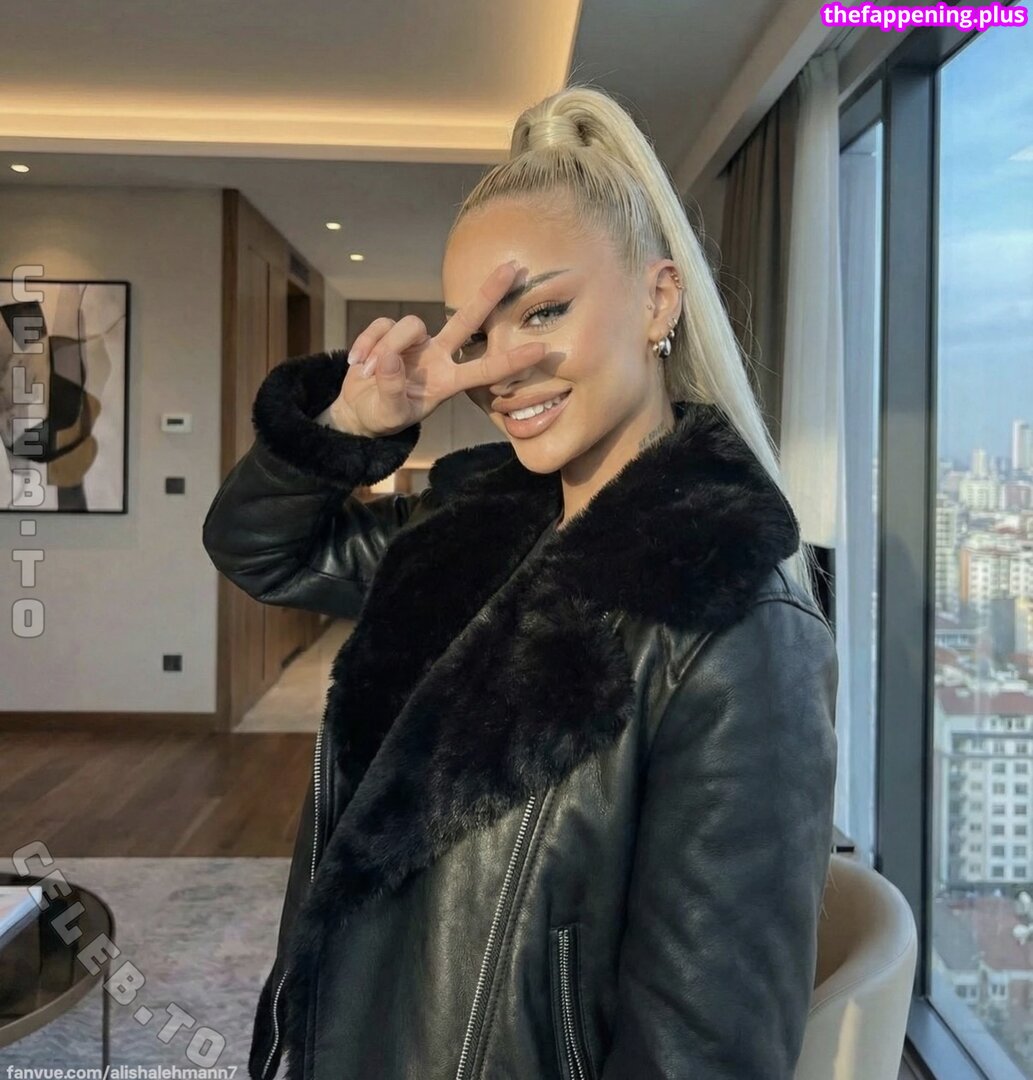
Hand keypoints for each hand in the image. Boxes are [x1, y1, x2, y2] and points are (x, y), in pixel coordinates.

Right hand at [328, 261, 548, 436]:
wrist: (357, 412)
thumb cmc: (382, 416)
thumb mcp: (388, 414)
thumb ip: (391, 391)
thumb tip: (391, 360)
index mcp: (447, 382)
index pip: (485, 368)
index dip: (512, 360)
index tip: (542, 349)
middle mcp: (437, 357)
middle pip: (467, 320)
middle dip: (489, 293)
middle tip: (514, 267)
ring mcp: (414, 344)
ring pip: (409, 325)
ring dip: (385, 349)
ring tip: (369, 374)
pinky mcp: (389, 334)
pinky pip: (380, 328)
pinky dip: (365, 346)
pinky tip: (358, 366)